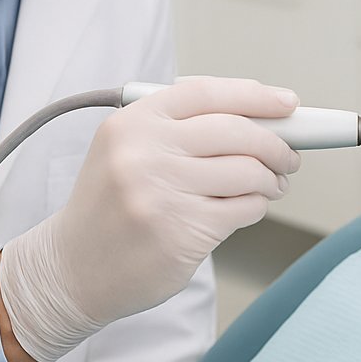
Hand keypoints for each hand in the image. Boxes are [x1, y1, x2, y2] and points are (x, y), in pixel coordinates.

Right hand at [0, 78, 301, 361]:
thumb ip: (181, 129)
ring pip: (247, 171)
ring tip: (271, 184)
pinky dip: (256, 206)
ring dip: (271, 178)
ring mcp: (162, 194)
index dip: (255, 95)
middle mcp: (144, 153)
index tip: (287, 103)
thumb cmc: (110, 205)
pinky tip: (249, 207)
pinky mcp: (181, 233)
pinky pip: (243, 208)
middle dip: (276, 143)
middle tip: (288, 154)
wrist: (71, 268)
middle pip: (236, 131)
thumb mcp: (127, 150)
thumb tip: (260, 118)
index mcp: (132, 123)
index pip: (206, 93)